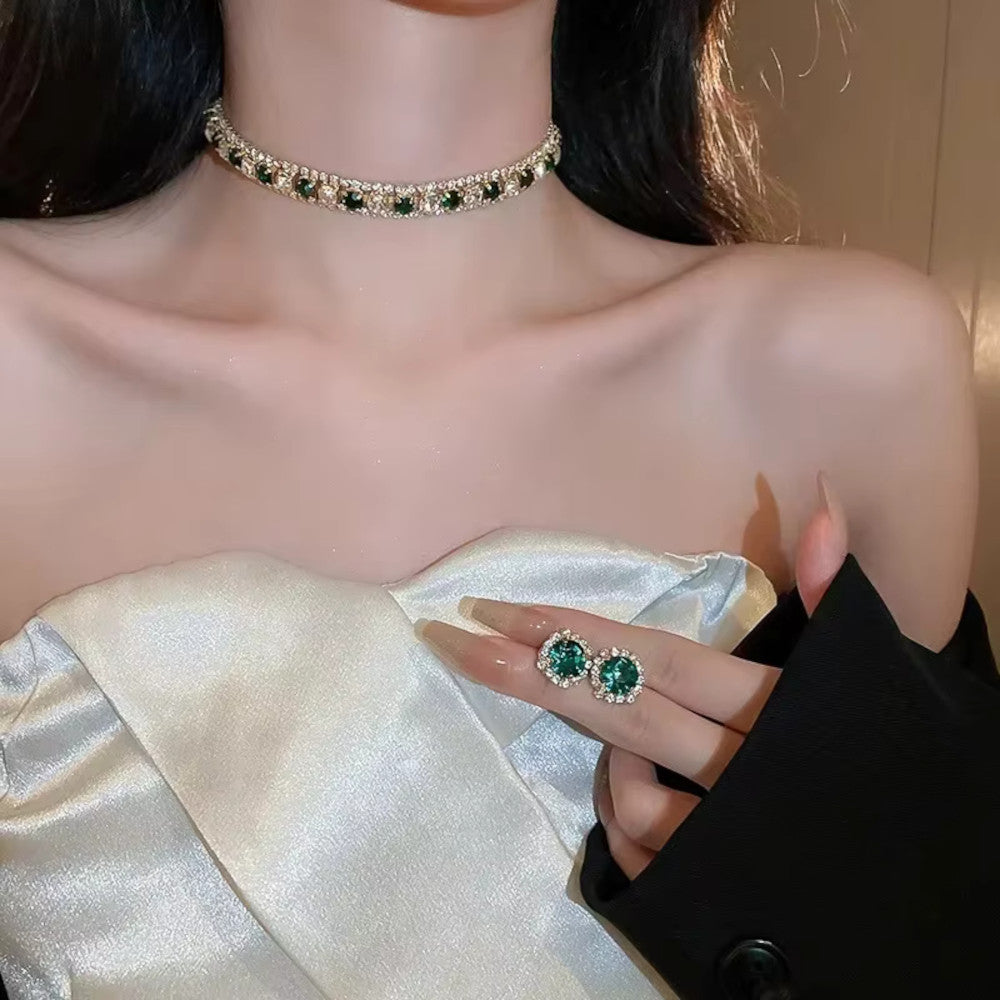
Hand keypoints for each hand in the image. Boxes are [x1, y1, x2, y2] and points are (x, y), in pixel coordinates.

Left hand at [414, 471, 847, 877]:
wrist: (926, 868)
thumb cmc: (880, 751)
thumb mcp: (859, 672)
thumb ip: (832, 588)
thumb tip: (820, 498)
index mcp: (774, 705)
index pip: (656, 657)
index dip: (573, 632)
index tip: (496, 608)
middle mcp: (745, 766)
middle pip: (616, 709)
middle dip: (528, 672)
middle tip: (453, 637)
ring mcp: (728, 833)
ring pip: (628, 799)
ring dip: (613, 763)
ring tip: (627, 744)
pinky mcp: (716, 887)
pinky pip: (643, 856)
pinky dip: (631, 820)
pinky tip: (642, 795)